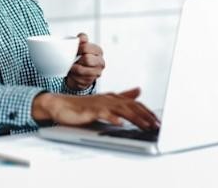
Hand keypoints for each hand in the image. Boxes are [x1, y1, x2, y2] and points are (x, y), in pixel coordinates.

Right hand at [32, 87, 159, 129]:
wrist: (59, 105)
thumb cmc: (81, 106)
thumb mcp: (105, 101)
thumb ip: (122, 96)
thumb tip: (139, 90)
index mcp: (113, 98)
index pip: (134, 103)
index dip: (147, 112)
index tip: (158, 121)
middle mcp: (108, 99)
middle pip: (131, 106)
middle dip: (145, 116)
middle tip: (157, 125)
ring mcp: (99, 104)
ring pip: (121, 110)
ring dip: (135, 118)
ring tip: (145, 126)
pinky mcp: (89, 111)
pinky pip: (102, 114)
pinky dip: (111, 118)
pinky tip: (119, 123)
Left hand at [65, 33, 104, 90]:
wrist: (79, 71)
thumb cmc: (80, 56)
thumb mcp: (80, 45)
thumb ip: (82, 39)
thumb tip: (81, 38)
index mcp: (98, 51)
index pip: (86, 47)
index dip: (77, 48)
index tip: (72, 49)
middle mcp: (100, 62)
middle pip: (87, 59)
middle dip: (76, 59)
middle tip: (71, 59)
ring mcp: (96, 73)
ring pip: (80, 70)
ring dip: (73, 68)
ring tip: (71, 66)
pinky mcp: (90, 81)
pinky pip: (78, 78)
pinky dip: (73, 76)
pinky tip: (73, 73)